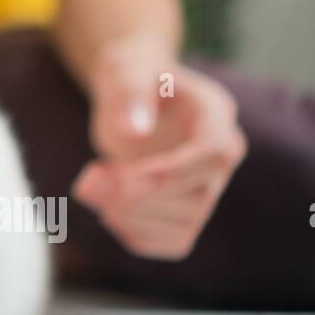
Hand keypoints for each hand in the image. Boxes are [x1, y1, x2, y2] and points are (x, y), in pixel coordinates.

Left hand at [72, 36, 247, 259]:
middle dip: (140, 198)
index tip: (124, 177)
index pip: (215, 155)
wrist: (129, 92)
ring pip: (186, 227)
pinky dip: (135, 235)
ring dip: (133, 218)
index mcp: (216, 114)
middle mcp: (221, 155)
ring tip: (95, 187)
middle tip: (93, 179)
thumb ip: (129, 95)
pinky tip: (106, 209)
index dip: (171, 172)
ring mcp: (207, 186)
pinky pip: (173, 243)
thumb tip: (134, 134)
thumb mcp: (124, 70)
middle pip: (199, 198)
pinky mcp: (186, 210)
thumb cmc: (129, 75)